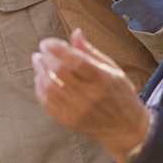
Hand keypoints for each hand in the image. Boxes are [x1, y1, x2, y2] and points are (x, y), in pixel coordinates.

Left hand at [32, 29, 150, 162]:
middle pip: (60, 72)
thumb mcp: (112, 69)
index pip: (77, 61)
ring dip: (39, 71)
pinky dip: (40, 89)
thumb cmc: (119, 94)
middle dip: (47, 57)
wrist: (124, 129)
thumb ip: (90, 52)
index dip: (59, 49)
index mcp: (103, 79)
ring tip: (37, 60)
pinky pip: (47, 103)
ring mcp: (78, 110)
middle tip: (43, 48)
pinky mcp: (69, 121)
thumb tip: (75, 33)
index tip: (48, 42)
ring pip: (50, 87)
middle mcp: (90, 96)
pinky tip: (40, 79)